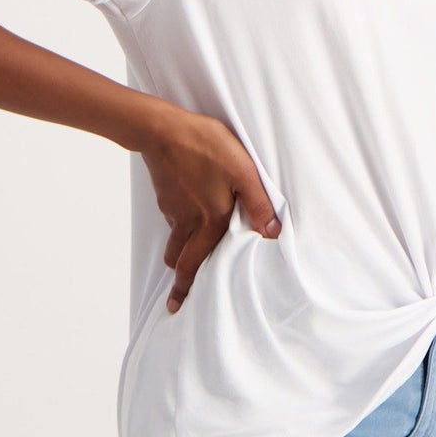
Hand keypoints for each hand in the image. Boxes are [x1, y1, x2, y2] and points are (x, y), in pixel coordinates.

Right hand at [136, 106, 281, 312]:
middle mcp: (187, 221)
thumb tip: (273, 233)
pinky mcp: (165, 193)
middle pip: (178, 259)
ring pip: (174, 239)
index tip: (178, 306)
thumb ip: (258, 204)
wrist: (163, 129)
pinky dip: (177, 225)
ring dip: (178, 252)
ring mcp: (172, 208)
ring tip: (184, 258)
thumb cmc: (206, 148)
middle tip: (175, 298)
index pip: (195, 264)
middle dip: (178, 280)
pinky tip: (188, 213)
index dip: (186, 287)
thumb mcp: (243, 172)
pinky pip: (172, 218)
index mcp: (209, 221)